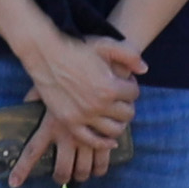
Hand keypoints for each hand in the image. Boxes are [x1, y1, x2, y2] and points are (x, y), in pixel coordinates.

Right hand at [20, 30, 134, 177]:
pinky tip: (110, 140)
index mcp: (109, 87)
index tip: (124, 81)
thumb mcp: (105, 44)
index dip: (131, 85)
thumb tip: (144, 70)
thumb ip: (129, 54)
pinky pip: (92, 140)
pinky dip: (103, 143)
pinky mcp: (69, 122)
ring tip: (114, 113)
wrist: (44, 52)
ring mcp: (83, 115)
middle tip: (120, 97)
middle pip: (127, 113)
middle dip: (127, 104)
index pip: (134, 93)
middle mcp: (98, 105)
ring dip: (119, 122)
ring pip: (114, 130)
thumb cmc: (75, 47)